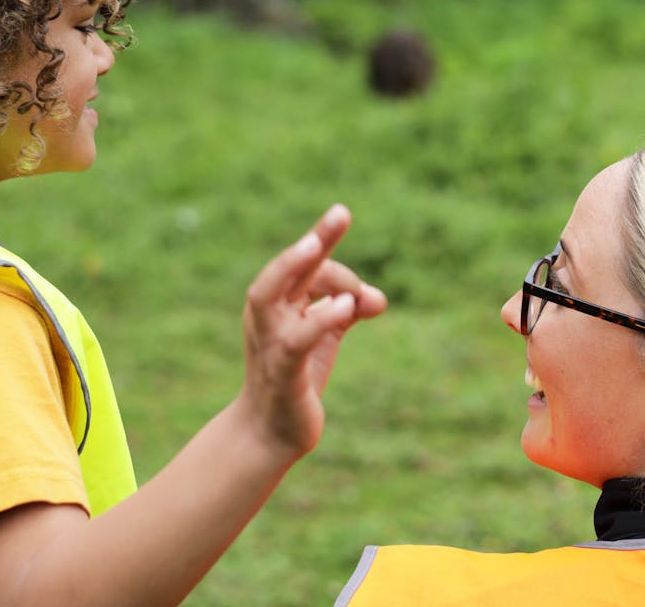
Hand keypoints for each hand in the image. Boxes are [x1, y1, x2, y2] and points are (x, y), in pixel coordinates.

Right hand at [239, 204, 386, 458]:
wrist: (271, 432)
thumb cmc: (296, 377)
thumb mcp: (325, 336)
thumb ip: (349, 309)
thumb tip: (378, 298)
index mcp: (276, 302)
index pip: (305, 266)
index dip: (334, 259)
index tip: (357, 259)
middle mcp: (265, 316)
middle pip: (284, 268)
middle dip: (314, 239)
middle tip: (342, 213)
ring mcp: (268, 342)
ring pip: (268, 295)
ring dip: (291, 267)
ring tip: (317, 245)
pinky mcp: (281, 372)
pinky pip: (294, 340)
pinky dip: (318, 320)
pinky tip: (345, 308)